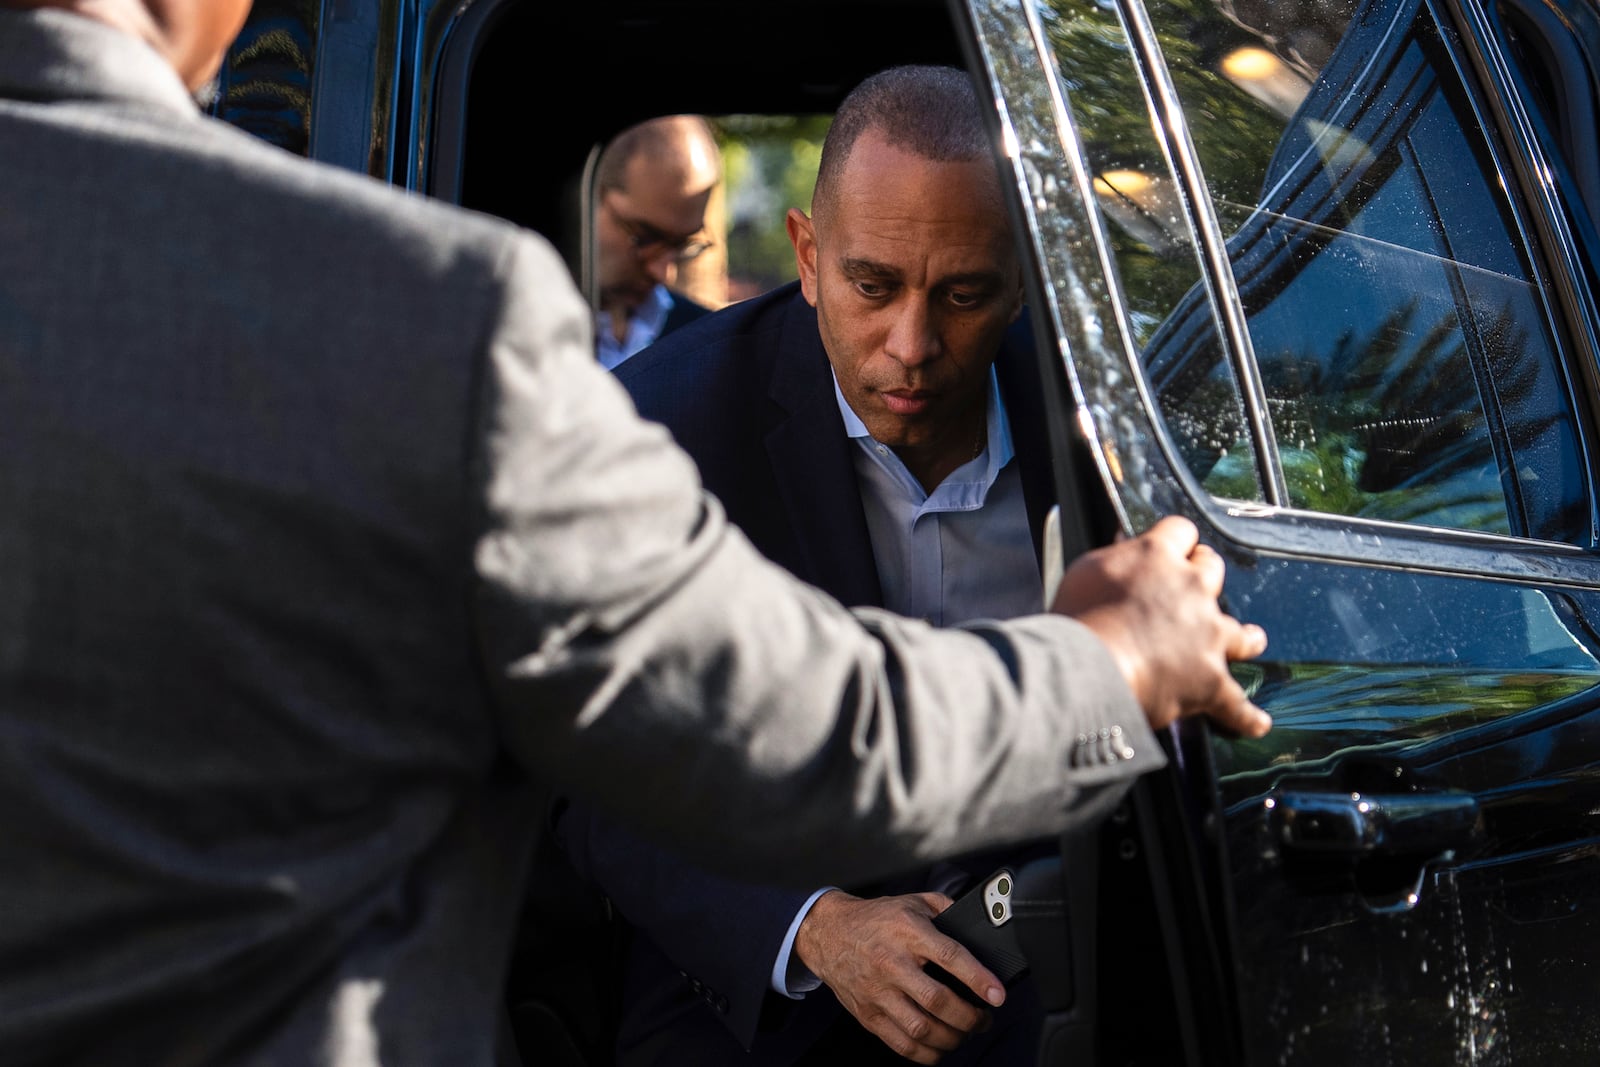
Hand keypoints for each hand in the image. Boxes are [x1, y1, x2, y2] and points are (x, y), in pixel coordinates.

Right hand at [793, 890, 997, 1063]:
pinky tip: (939, 1047)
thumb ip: (946, 909)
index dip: (978, 978)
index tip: (997, 995)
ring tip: (964, 1033)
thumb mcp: (913, 901)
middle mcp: (892, 963)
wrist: (828, 933)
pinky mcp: (867, 1014)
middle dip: (970, 1017)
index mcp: (907, 931)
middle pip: (938, 1001)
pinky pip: (901, 1044)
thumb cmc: (874, 919)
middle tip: (984, 1019)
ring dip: (952, 1038)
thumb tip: (979, 925)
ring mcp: (878, 992)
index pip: (950, 957)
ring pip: (921, 1029)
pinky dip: (926, 1054)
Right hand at [1053, 515, 1270, 737]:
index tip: (1175, 549)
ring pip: (1241, 633)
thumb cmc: (1077, 620)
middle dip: (1206, 578)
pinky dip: (1246, 716)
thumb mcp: (1085, 571)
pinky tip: (1257, 723)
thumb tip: (1124, 548)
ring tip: (1251, 640)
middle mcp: (1191, 589)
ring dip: (1244, 637)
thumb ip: (1114, 559)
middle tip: (1199, 588)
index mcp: (1157, 557)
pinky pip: (1237, 704)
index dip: (1178, 542)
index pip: (1181, 531)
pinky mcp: (1210, 680)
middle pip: (1213, 571)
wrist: (1086, 669)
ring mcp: (1207, 635)